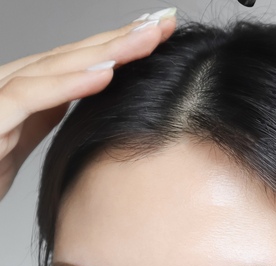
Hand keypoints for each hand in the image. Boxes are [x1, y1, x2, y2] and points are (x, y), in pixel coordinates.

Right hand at [0, 8, 176, 200]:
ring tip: (147, 39)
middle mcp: (5, 85)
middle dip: (121, 37)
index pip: (77, 59)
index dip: (119, 44)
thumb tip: (85, 88)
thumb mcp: (19, 139)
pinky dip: (66, 84)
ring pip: (53, 66)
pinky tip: (103, 74)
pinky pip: (28, 97)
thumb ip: (46, 111)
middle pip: (71, 55)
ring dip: (104, 51)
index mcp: (21, 89)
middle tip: (165, 22)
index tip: (160, 31)